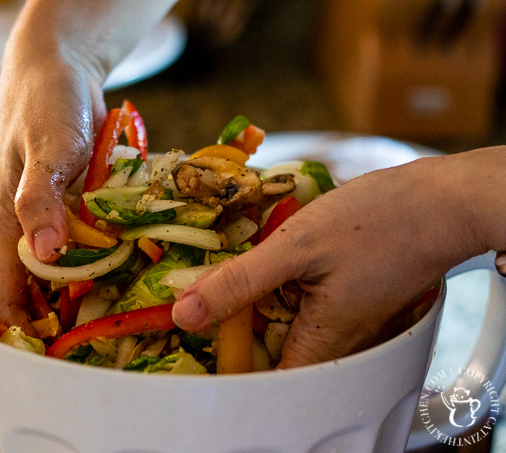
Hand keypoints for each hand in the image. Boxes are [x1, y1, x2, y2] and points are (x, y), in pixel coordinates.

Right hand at [0, 24, 105, 333]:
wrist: (63, 76)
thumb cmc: (43, 109)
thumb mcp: (44, 150)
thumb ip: (39, 199)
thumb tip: (46, 253)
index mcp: (10, 228)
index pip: (5, 297)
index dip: (22, 332)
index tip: (52, 362)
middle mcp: (34, 234)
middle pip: (43, 296)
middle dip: (66, 323)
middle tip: (102, 349)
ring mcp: (64, 225)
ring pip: (75, 276)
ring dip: (94, 296)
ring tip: (126, 323)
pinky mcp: (89, 213)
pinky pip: (101, 248)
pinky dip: (115, 264)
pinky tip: (140, 279)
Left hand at [172, 149, 505, 367]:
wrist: (440, 200)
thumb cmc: (379, 221)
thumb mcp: (295, 247)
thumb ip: (240, 282)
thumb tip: (187, 312)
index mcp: (319, 344)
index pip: (257, 377)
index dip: (220, 360)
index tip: (190, 334)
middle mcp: (331, 342)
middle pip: (265, 349)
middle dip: (229, 323)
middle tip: (196, 293)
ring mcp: (339, 320)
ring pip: (279, 322)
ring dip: (249, 300)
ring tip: (221, 273)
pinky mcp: (342, 297)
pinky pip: (297, 300)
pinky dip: (274, 283)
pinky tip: (261, 258)